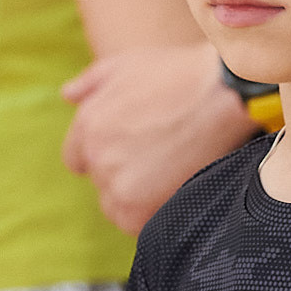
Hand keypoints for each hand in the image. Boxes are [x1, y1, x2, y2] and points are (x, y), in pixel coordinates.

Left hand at [61, 44, 257, 233]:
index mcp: (89, 124)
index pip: (78, 159)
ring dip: (138, 198)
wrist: (223, 94)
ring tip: (170, 177)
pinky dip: (152, 215)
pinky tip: (174, 194)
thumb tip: (67, 96)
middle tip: (160, 161)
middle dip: (125, 174)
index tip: (129, 155)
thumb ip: (90, 82)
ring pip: (118, 206)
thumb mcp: (126, 64)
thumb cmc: (180, 74)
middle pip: (102, 183)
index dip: (104, 156)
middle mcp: (98, 156)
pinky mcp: (141, 208)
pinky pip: (136, 225)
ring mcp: (118, 184)